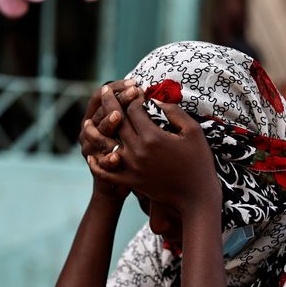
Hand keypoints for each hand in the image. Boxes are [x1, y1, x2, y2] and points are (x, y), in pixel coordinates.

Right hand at [79, 80, 137, 200]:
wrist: (117, 182)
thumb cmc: (128, 149)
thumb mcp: (129, 128)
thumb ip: (136, 113)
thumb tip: (154, 96)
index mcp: (97, 116)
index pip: (101, 96)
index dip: (117, 88)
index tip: (135, 84)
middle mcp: (89, 129)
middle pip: (100, 111)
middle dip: (118, 100)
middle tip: (135, 91)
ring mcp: (91, 148)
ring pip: (95, 134)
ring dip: (107, 124)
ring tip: (118, 116)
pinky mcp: (97, 166)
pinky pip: (100, 162)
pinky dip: (107, 160)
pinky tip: (117, 156)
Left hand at [87, 93, 221, 213]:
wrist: (196, 197)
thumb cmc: (198, 162)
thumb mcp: (193, 132)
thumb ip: (174, 112)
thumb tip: (157, 100)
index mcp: (153, 137)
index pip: (134, 110)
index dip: (133, 97)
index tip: (134, 89)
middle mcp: (138, 151)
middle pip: (117, 122)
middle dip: (110, 103)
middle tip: (105, 90)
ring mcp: (131, 167)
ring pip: (106, 145)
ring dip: (94, 132)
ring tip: (86, 122)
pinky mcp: (130, 181)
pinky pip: (107, 172)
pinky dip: (97, 164)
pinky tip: (92, 156)